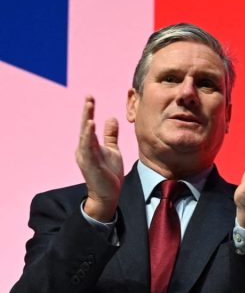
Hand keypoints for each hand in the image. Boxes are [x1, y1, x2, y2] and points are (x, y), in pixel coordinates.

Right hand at [76, 96, 123, 221]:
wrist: (108, 194)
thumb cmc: (109, 173)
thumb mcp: (112, 150)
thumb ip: (110, 135)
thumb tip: (110, 117)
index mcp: (88, 145)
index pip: (88, 125)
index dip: (89, 111)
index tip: (90, 97)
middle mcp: (83, 149)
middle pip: (84, 127)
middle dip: (87, 112)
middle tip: (89, 97)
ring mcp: (85, 157)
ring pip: (84, 136)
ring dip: (87, 120)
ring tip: (89, 106)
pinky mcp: (90, 164)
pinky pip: (88, 148)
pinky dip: (88, 137)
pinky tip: (91, 126)